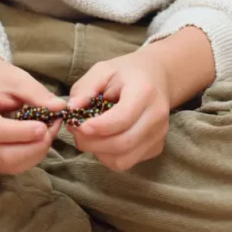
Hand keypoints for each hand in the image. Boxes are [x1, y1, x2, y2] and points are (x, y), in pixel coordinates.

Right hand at [0, 49, 66, 175]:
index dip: (21, 133)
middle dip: (32, 148)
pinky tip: (37, 143)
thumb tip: (60, 108)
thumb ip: (37, 94)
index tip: (44, 127)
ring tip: (47, 135)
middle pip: (1, 155)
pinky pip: (6, 167)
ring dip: (33, 155)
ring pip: (6, 165)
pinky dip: (27, 158)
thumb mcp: (17, 79)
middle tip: (51, 131)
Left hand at [67, 49, 172, 171]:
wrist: (157, 77)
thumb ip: (86, 89)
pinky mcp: (156, 147)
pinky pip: (128, 161)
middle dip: (92, 143)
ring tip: (88, 136)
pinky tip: (104, 139)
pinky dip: (109, 156)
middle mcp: (156, 116)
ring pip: (124, 160)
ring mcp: (159, 135)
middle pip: (122, 143)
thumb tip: (71, 110)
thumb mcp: (103, 70)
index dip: (98, 127)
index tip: (78, 125)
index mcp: (144, 92)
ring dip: (99, 152)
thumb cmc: (126, 73)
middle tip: (75, 132)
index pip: (122, 118)